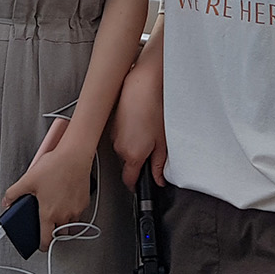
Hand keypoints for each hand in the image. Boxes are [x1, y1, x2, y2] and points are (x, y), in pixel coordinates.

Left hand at [1, 118, 92, 251]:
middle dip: (53, 231)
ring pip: (70, 224)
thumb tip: (6, 202)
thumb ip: (13, 194)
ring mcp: (76, 210)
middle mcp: (64, 215)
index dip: (42, 245)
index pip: (47, 239)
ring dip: (63, 221)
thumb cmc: (54, 166)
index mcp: (48, 213)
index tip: (41, 245)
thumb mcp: (28, 179)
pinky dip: (71, 211)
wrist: (74, 156)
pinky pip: (78, 213)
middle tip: (48, 223)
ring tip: (56, 209)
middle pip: (59, 233)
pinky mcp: (84, 203)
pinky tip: (65, 199)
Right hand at [112, 68, 166, 188]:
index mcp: (133, 156)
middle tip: (152, 149)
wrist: (140, 88)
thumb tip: (158, 179)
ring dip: (133, 146)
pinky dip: (128, 135)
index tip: (142, 185)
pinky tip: (138, 124)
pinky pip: (120, 138)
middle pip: (128, 164)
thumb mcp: (162, 142)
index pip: (129, 181)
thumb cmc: (152, 110)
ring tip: (146, 132)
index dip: (136, 185)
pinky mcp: (112, 126)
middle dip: (138, 161)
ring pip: (124, 150)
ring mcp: (114, 137)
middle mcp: (120, 149)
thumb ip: (159, 165)